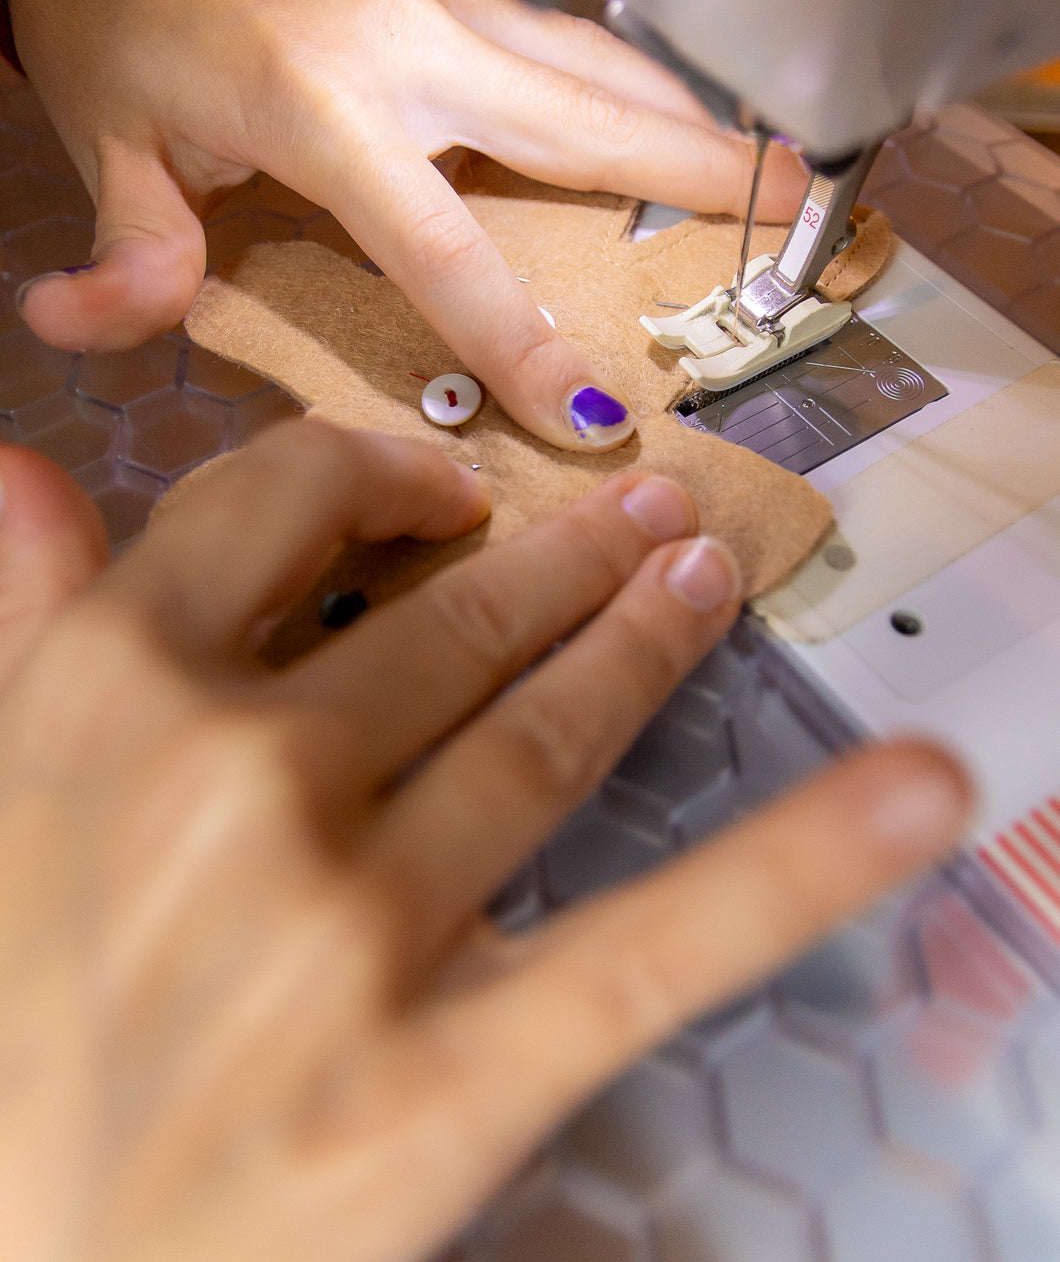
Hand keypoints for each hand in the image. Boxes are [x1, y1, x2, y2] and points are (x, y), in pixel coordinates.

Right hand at [0, 421, 970, 1261]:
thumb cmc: (8, 1028)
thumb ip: (26, 624)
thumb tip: (26, 475)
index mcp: (109, 699)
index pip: (281, 504)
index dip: (384, 472)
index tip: (451, 484)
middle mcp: (235, 786)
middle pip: (449, 622)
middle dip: (562, 560)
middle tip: (651, 518)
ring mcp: (350, 930)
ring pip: (546, 738)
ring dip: (648, 641)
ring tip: (707, 580)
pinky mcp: (444, 1080)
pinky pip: (647, 945)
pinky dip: (797, 861)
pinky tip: (914, 793)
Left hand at [4, 0, 804, 450]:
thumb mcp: (107, 138)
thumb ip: (130, 250)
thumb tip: (82, 328)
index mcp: (324, 104)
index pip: (447, 251)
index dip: (523, 341)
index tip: (592, 410)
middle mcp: (409, 40)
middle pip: (586, 121)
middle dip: (699, 176)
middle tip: (796, 221)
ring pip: (596, 53)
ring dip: (687, 109)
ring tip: (770, 161)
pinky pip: (559, 8)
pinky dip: (623, 48)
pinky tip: (659, 82)